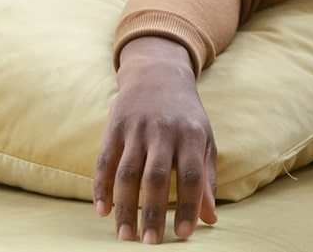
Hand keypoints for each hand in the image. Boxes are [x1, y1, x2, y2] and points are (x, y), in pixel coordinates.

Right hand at [95, 36, 218, 243]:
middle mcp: (164, 132)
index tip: (183, 234)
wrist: (158, 76)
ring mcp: (136, 130)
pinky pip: (104, 162)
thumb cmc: (186, 117)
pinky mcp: (114, 129)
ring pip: (127, 173)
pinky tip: (103, 212)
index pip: (192, 175)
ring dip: (125, 207)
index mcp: (192, 135)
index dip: (188, 206)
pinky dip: (101, 188)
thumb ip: (206, 178)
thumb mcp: (204, 141)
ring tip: (125, 236)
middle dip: (152, 212)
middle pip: (156, 177)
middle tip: (149, 242)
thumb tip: (211, 219)